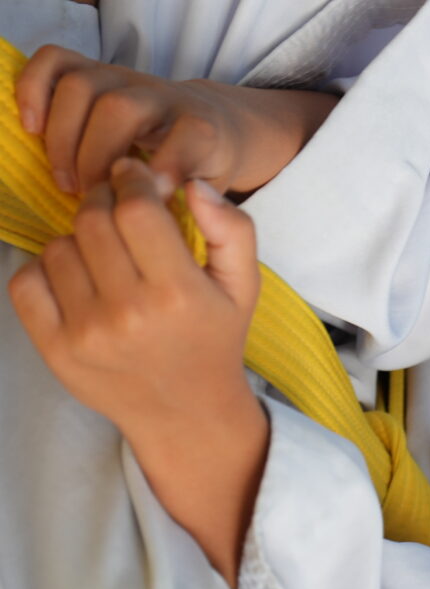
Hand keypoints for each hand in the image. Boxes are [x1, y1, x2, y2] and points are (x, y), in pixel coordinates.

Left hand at [8, 158, 261, 441]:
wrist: (185, 411)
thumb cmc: (214, 339)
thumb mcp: (244, 286)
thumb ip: (233, 229)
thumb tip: (192, 184)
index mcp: (179, 293)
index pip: (137, 210)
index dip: (132, 180)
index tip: (134, 176)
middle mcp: (129, 313)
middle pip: (93, 222)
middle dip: (103, 199)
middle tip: (116, 204)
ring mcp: (86, 334)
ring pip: (58, 247)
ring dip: (77, 236)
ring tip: (102, 249)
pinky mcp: (55, 349)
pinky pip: (26, 283)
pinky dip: (44, 268)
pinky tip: (75, 275)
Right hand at [16, 44, 335, 194]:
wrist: (216, 122)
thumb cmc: (206, 166)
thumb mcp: (217, 191)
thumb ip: (200, 203)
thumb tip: (161, 203)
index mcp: (203, 128)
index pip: (193, 134)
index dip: (171, 162)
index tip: (152, 195)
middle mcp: (164, 97)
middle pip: (119, 108)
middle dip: (95, 157)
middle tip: (89, 197)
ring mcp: (127, 80)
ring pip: (83, 84)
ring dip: (63, 136)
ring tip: (67, 181)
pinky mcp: (97, 72)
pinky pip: (56, 60)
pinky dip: (33, 88)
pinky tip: (32, 128)